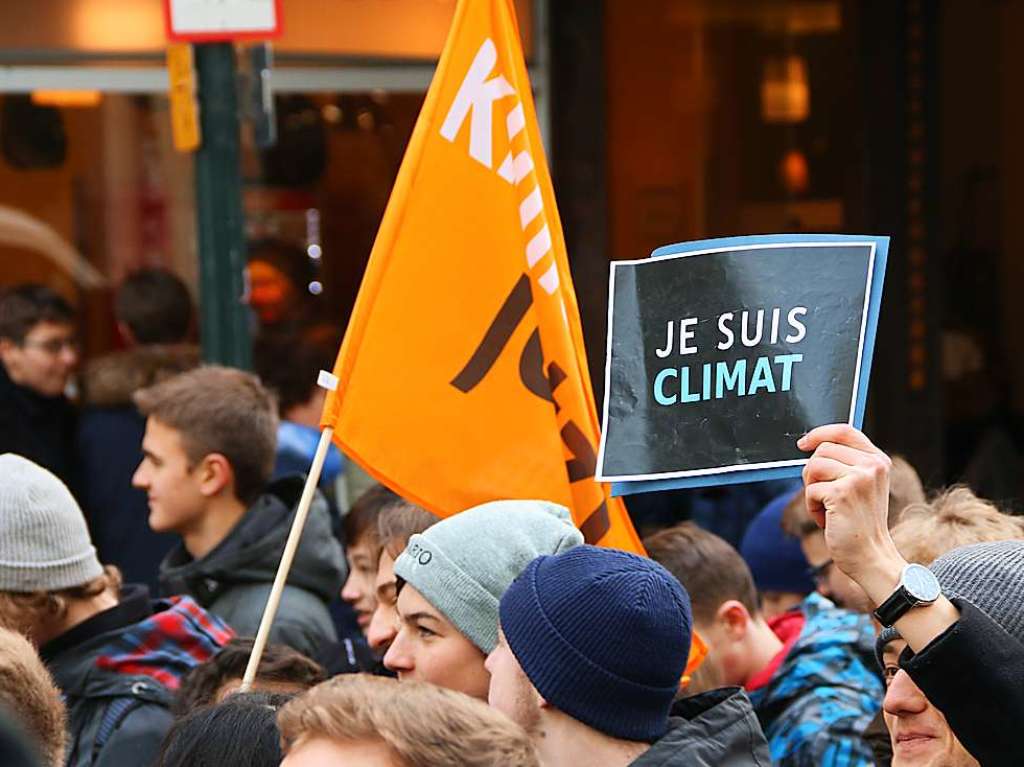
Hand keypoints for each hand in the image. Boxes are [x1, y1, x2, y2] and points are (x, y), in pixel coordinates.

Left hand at [798, 424, 903, 598]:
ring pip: (813, 467)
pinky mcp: (842, 493)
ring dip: (811, 490)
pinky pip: (810, 490)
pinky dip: (812, 506)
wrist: (871, 556)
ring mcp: (858, 478)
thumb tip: (812, 446)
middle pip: (822, 450)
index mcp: (878, 461)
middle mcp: (872, 466)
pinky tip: (827, 519)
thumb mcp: (861, 487)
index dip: (820, 433)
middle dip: (813, 473)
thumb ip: (847, 464)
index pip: (844, 431)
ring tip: (827, 508)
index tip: (803, 444)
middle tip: (824, 497)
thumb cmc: (860, 523)